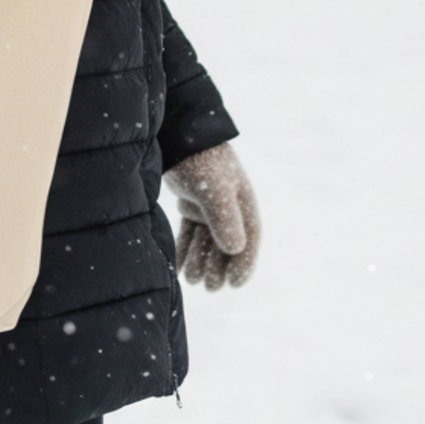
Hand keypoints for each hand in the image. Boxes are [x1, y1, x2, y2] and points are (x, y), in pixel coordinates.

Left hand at [164, 143, 260, 290]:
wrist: (176, 135)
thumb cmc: (200, 160)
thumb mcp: (215, 190)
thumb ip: (225, 219)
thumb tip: (236, 250)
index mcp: (243, 201)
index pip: (249, 238)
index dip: (244, 264)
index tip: (235, 285)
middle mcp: (229, 205)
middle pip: (226, 243)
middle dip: (218, 267)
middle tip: (209, 288)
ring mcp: (209, 204)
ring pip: (207, 240)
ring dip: (200, 260)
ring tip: (192, 281)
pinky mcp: (191, 202)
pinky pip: (191, 232)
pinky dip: (186, 248)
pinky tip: (178, 266)